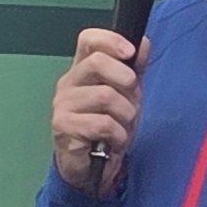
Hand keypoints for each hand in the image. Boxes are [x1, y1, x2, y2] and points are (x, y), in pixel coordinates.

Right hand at [52, 27, 141, 193]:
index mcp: (83, 70)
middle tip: (132, 101)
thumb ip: (134, 69)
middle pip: (98, 63)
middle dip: (126, 82)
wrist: (93, 167)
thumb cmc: (107, 129)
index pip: (88, 40)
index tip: (130, 52)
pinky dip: (118, 135)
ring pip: (105, 96)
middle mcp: (69, 83)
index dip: (110, 40)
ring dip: (126, 115)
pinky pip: (102, 123)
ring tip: (123, 127)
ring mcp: (63, 104)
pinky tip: (114, 142)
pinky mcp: (63, 126)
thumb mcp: (128, 96)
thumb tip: (142, 43)